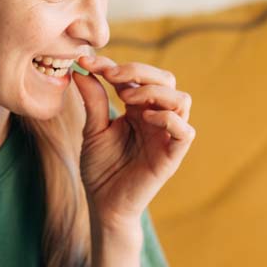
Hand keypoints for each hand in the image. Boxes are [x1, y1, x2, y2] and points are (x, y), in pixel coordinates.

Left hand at [72, 54, 195, 227]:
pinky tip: (146, 119)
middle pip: (165, 79)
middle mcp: (157, 118)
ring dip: (156, 92)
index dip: (114, 65)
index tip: (87, 63)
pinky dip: (169, 119)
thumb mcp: (93, 129)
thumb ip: (93, 100)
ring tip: (130, 99)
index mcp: (139, 109)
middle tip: (111, 76)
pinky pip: (185, 131)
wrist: (104, 204)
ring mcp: (167, 136)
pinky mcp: (172, 156)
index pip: (137, 76)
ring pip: (181, 99)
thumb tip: (81, 68)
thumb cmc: (101, 168)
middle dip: (139, 71)